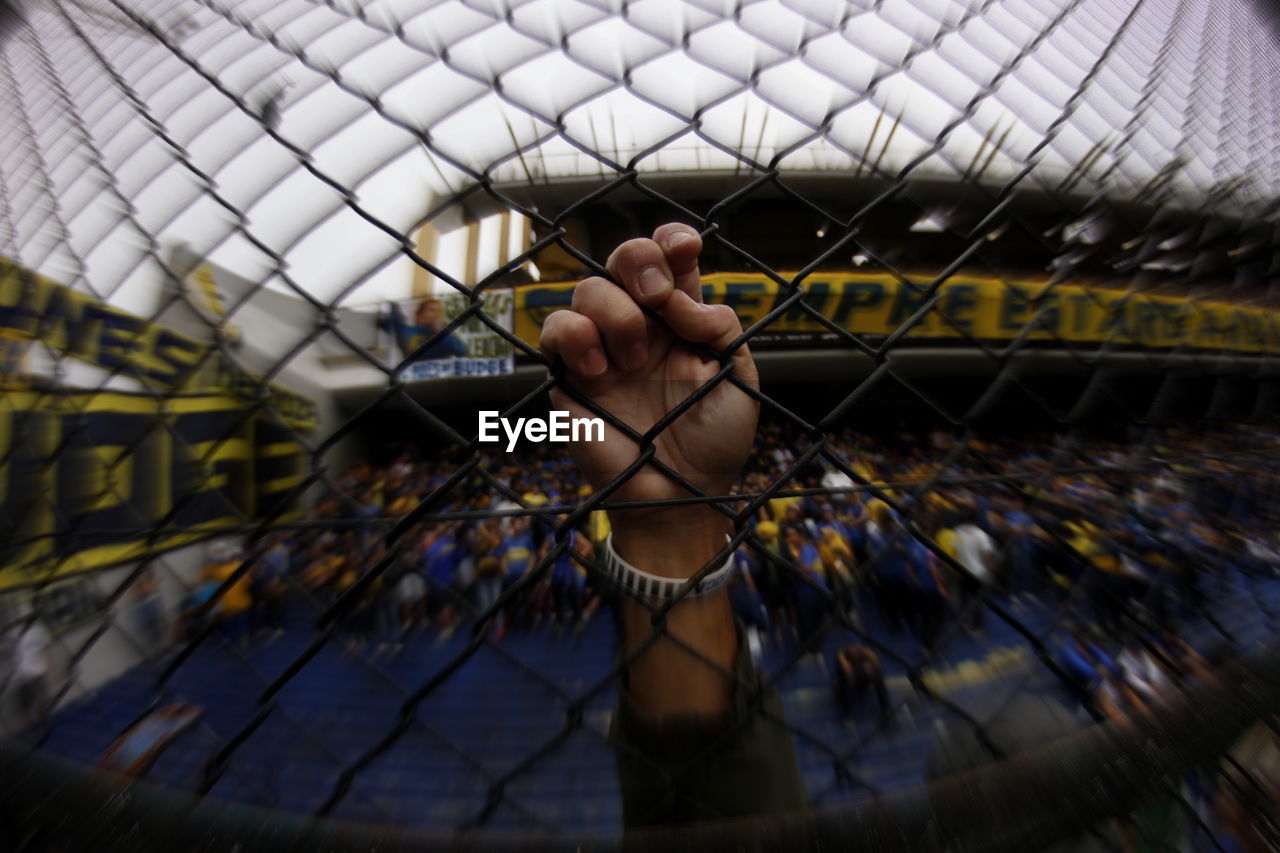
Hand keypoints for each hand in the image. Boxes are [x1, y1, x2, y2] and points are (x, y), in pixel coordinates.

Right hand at [539, 224, 758, 573]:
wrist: (683, 495)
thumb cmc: (715, 441)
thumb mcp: (739, 378)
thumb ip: (720, 327)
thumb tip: (679, 301)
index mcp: (682, 318)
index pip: (670, 258)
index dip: (672, 240)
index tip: (686, 250)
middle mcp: (641, 323)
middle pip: (624, 258)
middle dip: (639, 261)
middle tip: (656, 298)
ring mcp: (602, 346)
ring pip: (589, 288)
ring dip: (616, 315)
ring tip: (635, 362)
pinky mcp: (569, 373)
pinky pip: (556, 329)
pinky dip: (576, 336)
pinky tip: (601, 369)